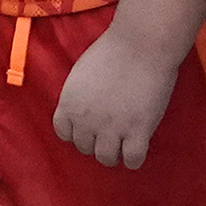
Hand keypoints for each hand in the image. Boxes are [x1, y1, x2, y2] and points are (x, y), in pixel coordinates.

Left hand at [51, 29, 176, 171]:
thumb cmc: (114, 50)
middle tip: (111, 134)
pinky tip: (139, 146)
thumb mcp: (81, 72)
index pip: (64, 133)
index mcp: (69, 104)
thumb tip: (83, 110)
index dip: (78, 132)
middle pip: (85, 148)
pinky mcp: (137, 131)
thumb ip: (78, 95)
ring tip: (124, 144)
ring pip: (106, 158)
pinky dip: (134, 158)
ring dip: (114, 153)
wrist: (141, 44)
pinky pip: (132, 160)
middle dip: (97, 142)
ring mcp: (111, 128)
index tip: (90, 129)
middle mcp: (86, 120)